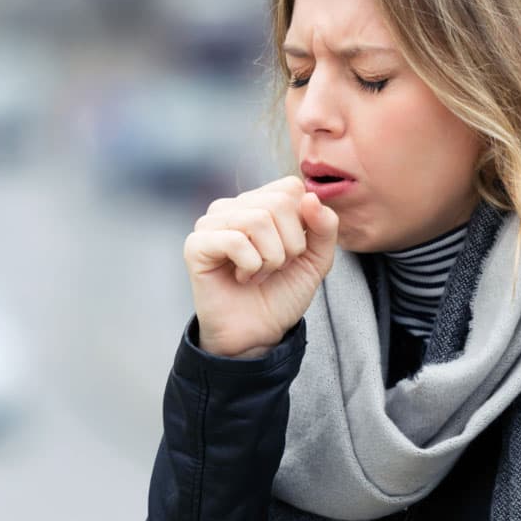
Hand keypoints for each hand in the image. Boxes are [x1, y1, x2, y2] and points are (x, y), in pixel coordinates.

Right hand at [183, 176, 338, 357]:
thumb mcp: (317, 259)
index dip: (304, 222)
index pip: (290, 187)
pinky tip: (243, 278)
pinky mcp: (196, 245)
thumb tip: (311, 197)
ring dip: (270, 258)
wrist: (258, 332)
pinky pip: (235, 241)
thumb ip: (325, 226)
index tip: (294, 250)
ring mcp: (211, 223)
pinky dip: (250, 265)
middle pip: (278, 203)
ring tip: (259, 273)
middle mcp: (233, 207)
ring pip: (258, 220)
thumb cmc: (282, 292)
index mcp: (259, 203)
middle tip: (277, 266)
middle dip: (290, 244)